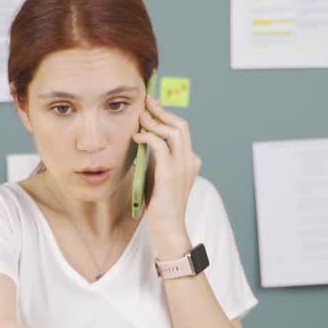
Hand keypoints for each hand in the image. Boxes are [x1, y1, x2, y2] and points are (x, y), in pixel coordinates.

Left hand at [134, 95, 199, 256]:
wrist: (168, 227)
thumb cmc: (160, 203)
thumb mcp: (158, 175)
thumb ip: (155, 158)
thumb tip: (143, 140)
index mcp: (190, 160)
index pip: (182, 130)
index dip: (167, 115)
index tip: (152, 106)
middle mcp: (190, 160)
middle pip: (180, 125)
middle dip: (162, 111)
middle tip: (147, 101)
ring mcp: (183, 166)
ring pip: (173, 131)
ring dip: (155, 120)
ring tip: (140, 116)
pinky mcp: (171, 172)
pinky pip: (160, 145)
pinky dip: (148, 136)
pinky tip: (137, 136)